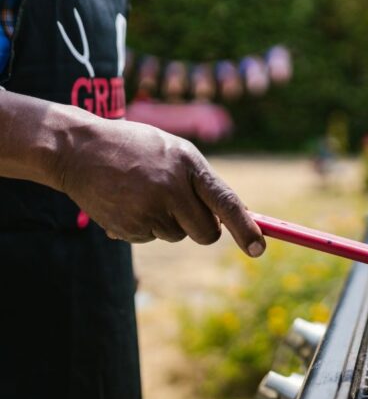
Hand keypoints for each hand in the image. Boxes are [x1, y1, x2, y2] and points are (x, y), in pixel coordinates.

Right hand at [55, 116, 265, 256]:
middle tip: (183, 208)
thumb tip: (237, 215)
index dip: (245, 228)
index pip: (226, 202)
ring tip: (144, 192)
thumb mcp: (175, 152)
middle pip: (206, 233)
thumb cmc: (137, 149)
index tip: (259, 249)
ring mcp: (148, 210)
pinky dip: (144, 225)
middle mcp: (171, 188)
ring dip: (168, 221)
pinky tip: (127, 201)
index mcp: (188, 164)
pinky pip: (151, 237)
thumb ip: (203, 182)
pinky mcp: (128, 227)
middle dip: (202, 229)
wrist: (78, 149)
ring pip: (178, 235)